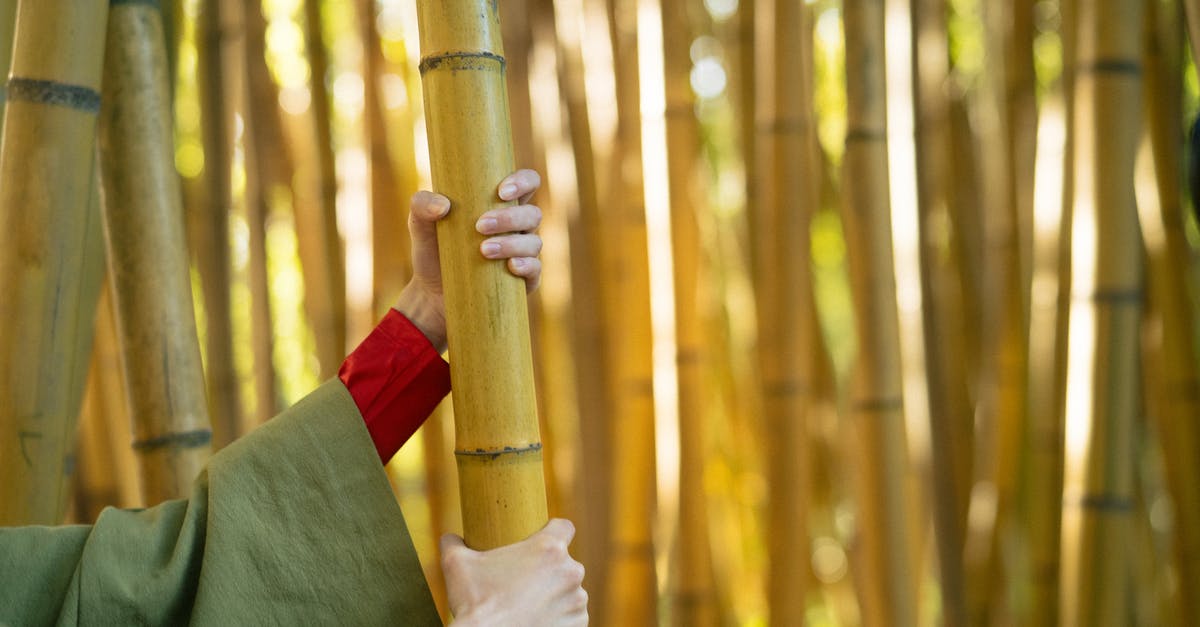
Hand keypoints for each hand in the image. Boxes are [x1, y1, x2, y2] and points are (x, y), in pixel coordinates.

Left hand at [394, 169, 543, 352]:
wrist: (431, 293)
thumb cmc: (432, 251)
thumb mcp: (419, 225)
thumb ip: (422, 205)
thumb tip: (443, 205)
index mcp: (501, 205)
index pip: (528, 183)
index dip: (523, 182)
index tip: (500, 192)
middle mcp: (517, 228)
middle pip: (532, 214)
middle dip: (509, 218)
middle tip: (479, 226)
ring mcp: (523, 254)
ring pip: (534, 242)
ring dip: (512, 243)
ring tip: (483, 250)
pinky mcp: (524, 280)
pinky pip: (536, 270)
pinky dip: (526, 265)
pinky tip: (510, 266)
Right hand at [442, 519, 587, 626]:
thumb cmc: (475, 604)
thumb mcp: (456, 565)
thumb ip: (453, 543)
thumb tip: (449, 539)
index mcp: (549, 549)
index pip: (564, 527)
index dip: (553, 532)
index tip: (541, 543)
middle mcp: (570, 572)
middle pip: (564, 564)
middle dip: (548, 571)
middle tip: (524, 582)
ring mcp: (576, 601)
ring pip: (569, 592)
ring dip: (555, 596)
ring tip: (530, 605)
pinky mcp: (577, 626)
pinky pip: (572, 617)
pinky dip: (560, 619)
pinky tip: (539, 621)